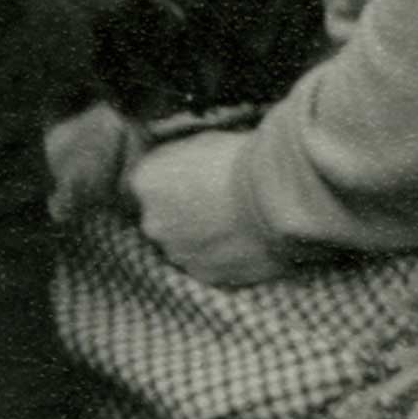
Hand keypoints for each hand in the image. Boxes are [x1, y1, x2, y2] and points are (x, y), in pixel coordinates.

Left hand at [127, 129, 281, 285]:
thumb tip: (181, 169)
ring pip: (183, 244)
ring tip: (233, 223)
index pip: (148, 185)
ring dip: (200, 237)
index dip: (173, 182)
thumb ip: (177, 162)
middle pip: (162, 218)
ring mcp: (176, 252)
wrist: (273, 197)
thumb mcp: (199, 143)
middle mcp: (151, 222)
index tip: (195, 180)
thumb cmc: (239, 159)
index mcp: (144, 182)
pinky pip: (206, 264)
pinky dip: (220, 257)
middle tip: (215, 203)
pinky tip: (241, 242)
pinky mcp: (204, 275)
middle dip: (183, 213)